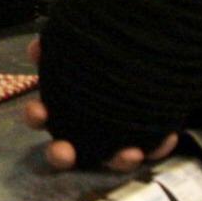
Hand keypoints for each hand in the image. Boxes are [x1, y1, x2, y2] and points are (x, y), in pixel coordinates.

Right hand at [23, 36, 178, 170]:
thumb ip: (59, 44)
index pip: (41, 115)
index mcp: (65, 103)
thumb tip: (36, 49)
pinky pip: (153, 148)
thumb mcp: (82, 41)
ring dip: (118, 159)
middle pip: (67, 151)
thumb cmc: (109, 50)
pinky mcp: (148, 138)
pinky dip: (158, 146)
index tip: (38, 111)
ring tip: (129, 152)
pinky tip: (166, 136)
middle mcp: (87, 128)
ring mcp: (117, 138)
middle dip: (61, 154)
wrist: (150, 46)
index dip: (36, 116)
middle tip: (63, 152)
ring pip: (112, 158)